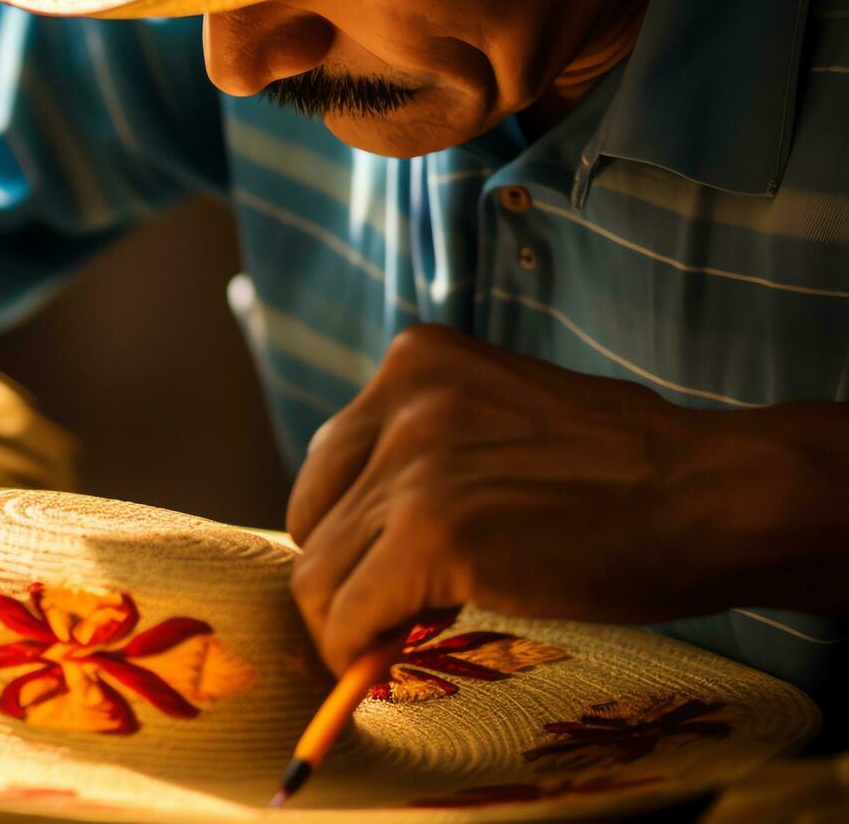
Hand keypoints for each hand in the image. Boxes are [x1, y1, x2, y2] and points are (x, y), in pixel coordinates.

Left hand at [285, 324, 844, 673]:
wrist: (711, 496)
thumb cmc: (623, 471)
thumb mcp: (502, 418)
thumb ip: (425, 451)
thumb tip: (357, 536)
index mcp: (415, 360)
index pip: (327, 463)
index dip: (346, 530)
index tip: (374, 569)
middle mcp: (401, 401)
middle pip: (312, 518)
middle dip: (341, 574)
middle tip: (387, 610)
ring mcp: (414, 466)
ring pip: (319, 574)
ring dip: (347, 621)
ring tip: (400, 636)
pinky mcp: (432, 535)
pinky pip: (348, 614)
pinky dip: (354, 651)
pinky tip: (384, 662)